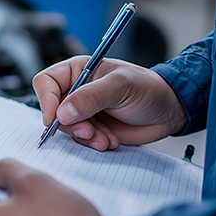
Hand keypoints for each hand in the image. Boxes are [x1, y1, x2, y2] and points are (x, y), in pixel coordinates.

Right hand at [34, 56, 187, 150]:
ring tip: (105, 138)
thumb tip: (62, 113)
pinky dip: (94, 143)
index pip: (46, 83)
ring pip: (67, 129)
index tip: (54, 117)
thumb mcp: (119, 87)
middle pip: (54, 111)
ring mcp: (84, 112)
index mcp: (78, 71)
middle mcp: (77, 92)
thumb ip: (90, 98)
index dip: (47, 100)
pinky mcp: (93, 130)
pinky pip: (81, 141)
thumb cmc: (148, 88)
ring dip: (85, 137)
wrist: (168, 111)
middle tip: (90, 131)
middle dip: (71, 125)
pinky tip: (110, 140)